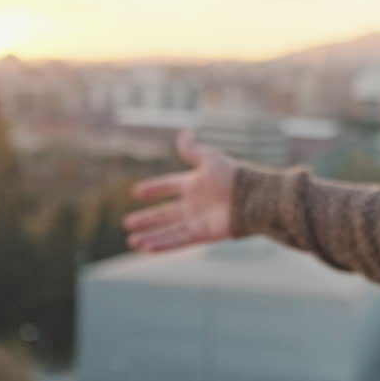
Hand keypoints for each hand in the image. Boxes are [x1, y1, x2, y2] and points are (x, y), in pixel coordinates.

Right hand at [123, 129, 235, 252]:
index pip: (169, 185)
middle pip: (164, 213)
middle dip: (147, 218)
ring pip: (168, 230)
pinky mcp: (202, 234)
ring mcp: (197, 220)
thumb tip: (183, 133)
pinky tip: (146, 247)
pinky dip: (162, 244)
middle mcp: (194, 204)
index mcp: (194, 184)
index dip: (154, 188)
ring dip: (150, 236)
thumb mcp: (208, 159)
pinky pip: (178, 241)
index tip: (136, 192)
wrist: (251, 198)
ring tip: (131, 241)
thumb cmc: (232, 176)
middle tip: (127, 223)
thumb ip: (192, 150)